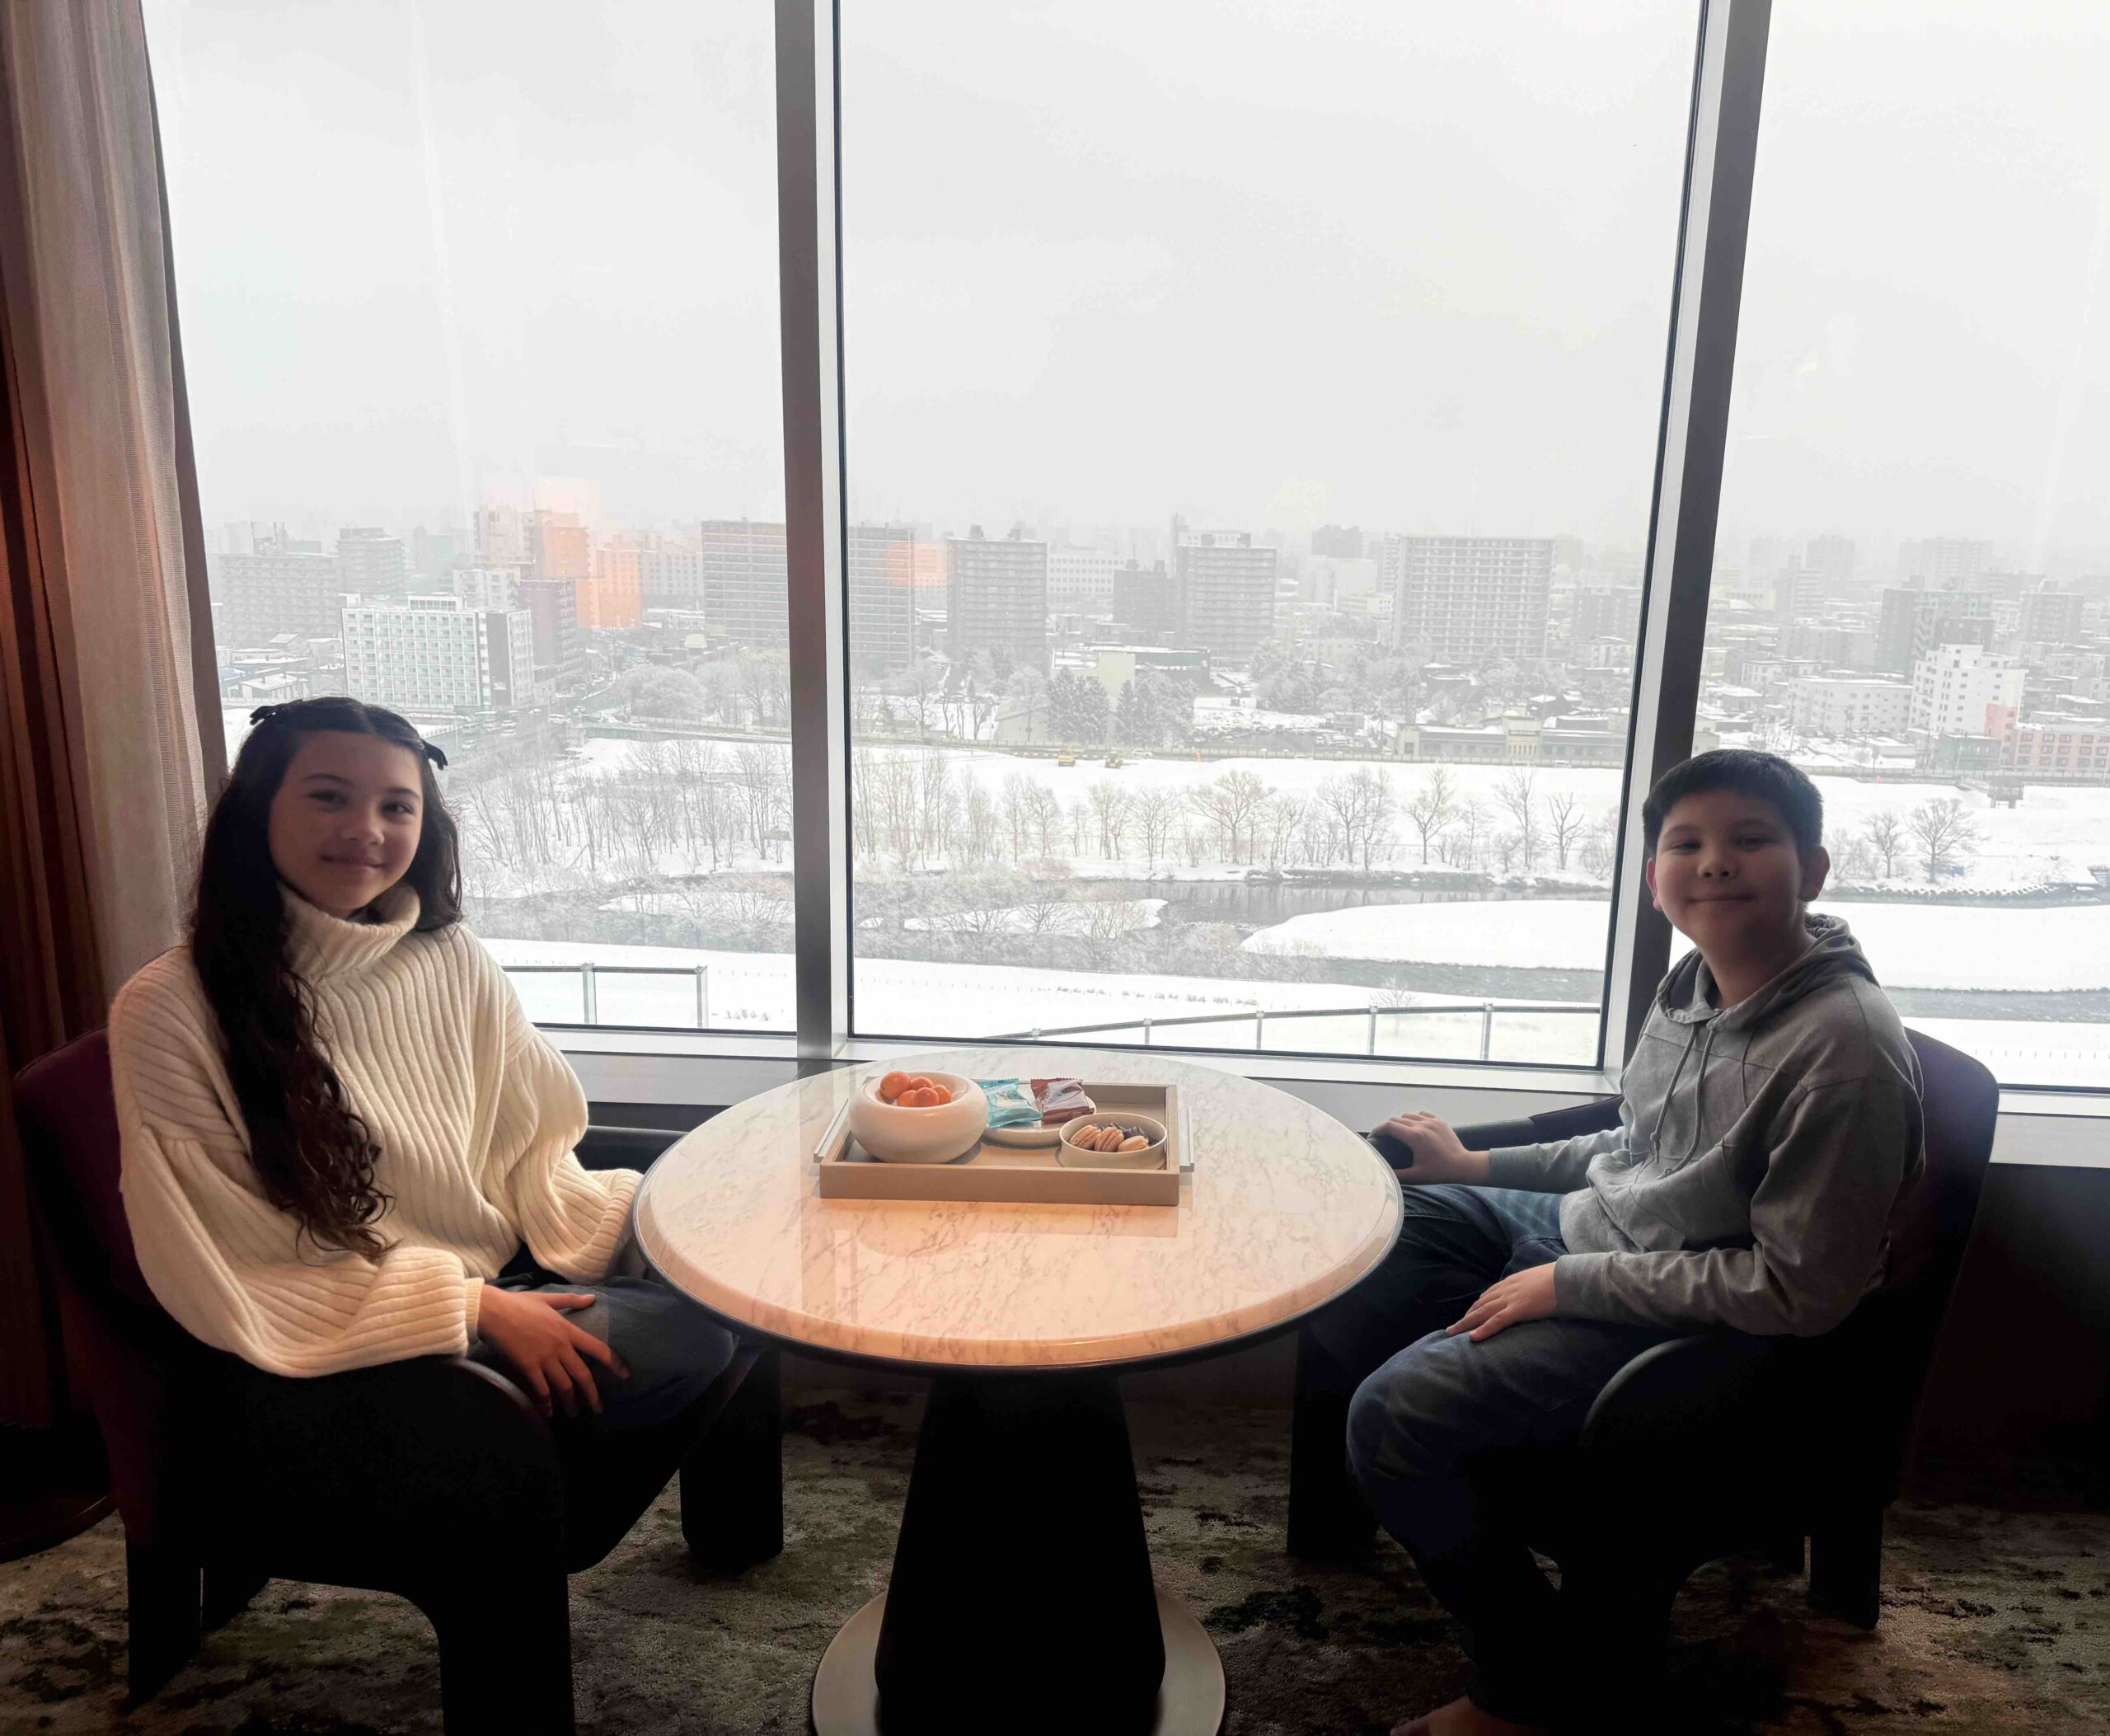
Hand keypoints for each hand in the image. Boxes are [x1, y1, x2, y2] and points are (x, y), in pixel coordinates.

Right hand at [476, 1287, 630, 1417]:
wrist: (493, 1311)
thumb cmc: (519, 1304)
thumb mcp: (548, 1299)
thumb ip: (571, 1301)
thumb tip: (592, 1299)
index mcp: (567, 1330)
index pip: (597, 1348)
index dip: (613, 1362)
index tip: (625, 1374)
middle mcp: (560, 1346)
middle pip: (582, 1375)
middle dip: (592, 1395)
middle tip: (597, 1409)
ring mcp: (544, 1357)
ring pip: (564, 1386)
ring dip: (570, 1403)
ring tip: (573, 1413)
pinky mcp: (528, 1366)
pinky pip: (541, 1390)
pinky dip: (546, 1404)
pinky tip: (548, 1413)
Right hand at [1380, 1112, 1489, 1185]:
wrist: (1464, 1166)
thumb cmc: (1440, 1173)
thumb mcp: (1416, 1176)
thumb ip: (1397, 1174)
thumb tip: (1381, 1173)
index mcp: (1415, 1137)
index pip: (1389, 1126)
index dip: (1378, 1130)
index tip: (1373, 1137)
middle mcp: (1422, 1125)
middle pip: (1396, 1120)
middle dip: (1387, 1128)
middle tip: (1384, 1139)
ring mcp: (1432, 1121)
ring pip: (1408, 1115)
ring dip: (1400, 1123)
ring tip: (1398, 1134)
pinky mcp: (1440, 1122)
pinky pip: (1422, 1114)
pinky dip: (1414, 1119)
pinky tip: (1415, 1128)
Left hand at [1447, 1263, 1557, 1341]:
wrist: (1567, 1277)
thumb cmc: (1559, 1279)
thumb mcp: (1539, 1280)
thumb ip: (1531, 1287)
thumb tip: (1533, 1294)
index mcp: (1512, 1282)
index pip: (1488, 1295)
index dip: (1477, 1306)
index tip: (1468, 1315)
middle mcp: (1506, 1289)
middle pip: (1480, 1305)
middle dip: (1465, 1317)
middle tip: (1452, 1328)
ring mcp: (1511, 1299)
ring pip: (1482, 1313)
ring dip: (1465, 1324)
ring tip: (1452, 1333)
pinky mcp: (1518, 1309)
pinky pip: (1496, 1321)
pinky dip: (1483, 1330)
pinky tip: (1472, 1338)